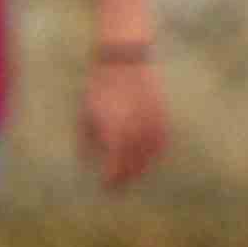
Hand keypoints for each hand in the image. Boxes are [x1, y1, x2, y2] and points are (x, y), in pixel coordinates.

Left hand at [80, 54, 168, 189]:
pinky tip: (149, 157)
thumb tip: (87, 161)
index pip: (116, 168)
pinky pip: (161, 142)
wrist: (125, 59)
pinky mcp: (162, 116)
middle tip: (117, 187)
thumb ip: (87, 141)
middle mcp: (136, 133)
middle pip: (134, 166)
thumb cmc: (100, 86)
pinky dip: (155, 153)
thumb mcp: (85, 114)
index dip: (110, 181)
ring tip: (133, 175)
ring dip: (142, 168)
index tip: (105, 187)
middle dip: (125, 178)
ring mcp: (151, 125)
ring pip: (150, 156)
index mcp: (115, 134)